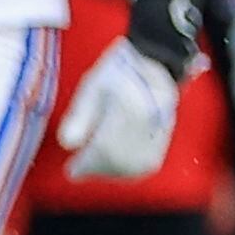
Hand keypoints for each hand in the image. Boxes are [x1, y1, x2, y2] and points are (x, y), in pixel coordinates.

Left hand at [56, 39, 181, 181]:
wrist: (153, 63)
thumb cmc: (116, 74)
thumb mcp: (90, 88)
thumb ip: (79, 116)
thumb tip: (67, 144)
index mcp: (131, 109)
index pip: (106, 149)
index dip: (87, 164)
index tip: (71, 170)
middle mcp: (151, 124)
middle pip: (121, 162)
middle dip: (97, 169)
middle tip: (78, 169)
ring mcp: (162, 132)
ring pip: (135, 167)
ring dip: (111, 171)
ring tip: (92, 167)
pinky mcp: (166, 137)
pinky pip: (146, 163)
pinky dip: (126, 168)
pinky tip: (111, 163)